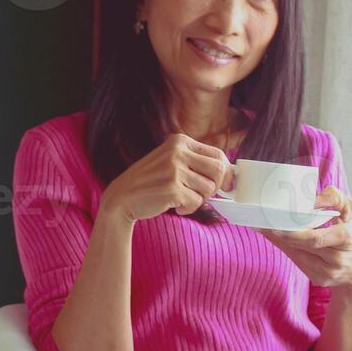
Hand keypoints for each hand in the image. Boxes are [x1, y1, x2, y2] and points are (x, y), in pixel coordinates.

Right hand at [101, 133, 234, 222]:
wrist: (122, 197)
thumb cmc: (151, 182)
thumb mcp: (171, 161)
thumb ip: (196, 162)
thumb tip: (229, 174)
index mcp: (179, 141)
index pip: (217, 154)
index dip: (226, 172)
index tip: (225, 185)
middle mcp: (178, 151)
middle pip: (219, 170)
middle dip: (215, 187)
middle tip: (203, 194)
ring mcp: (174, 169)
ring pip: (209, 188)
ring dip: (199, 199)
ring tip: (182, 199)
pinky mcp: (172, 188)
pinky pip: (196, 202)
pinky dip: (188, 209)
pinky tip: (175, 206)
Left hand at [257, 186, 351, 291]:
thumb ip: (335, 199)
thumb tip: (311, 198)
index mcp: (346, 239)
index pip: (315, 238)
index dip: (293, 232)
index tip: (275, 221)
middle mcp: (336, 260)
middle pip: (301, 246)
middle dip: (280, 233)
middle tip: (261, 220)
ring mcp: (326, 273)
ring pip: (295, 254)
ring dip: (278, 239)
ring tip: (262, 225)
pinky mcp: (318, 279)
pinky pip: (297, 261)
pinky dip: (285, 247)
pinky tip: (274, 236)